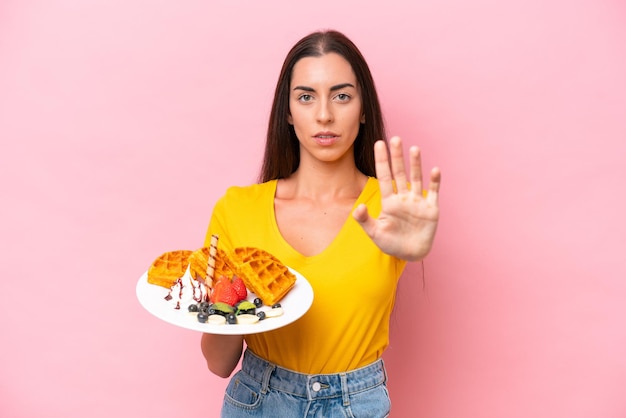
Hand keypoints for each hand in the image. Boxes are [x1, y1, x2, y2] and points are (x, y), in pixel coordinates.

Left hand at [353, 136, 440, 260]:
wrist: (410, 254)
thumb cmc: (390, 244)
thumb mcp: (374, 233)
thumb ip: (364, 220)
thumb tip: (357, 208)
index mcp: (389, 202)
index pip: (384, 177)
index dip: (381, 161)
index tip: (378, 144)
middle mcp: (403, 198)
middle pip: (399, 173)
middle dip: (397, 157)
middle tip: (395, 138)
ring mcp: (417, 202)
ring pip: (416, 179)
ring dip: (415, 164)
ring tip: (414, 148)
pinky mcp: (431, 209)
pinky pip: (433, 193)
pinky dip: (434, 182)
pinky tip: (434, 170)